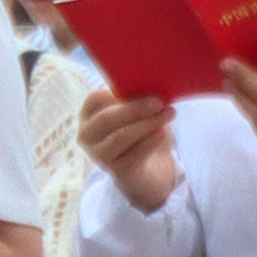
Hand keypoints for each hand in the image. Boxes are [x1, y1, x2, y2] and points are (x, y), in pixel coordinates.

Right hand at [80, 89, 182, 211]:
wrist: (148, 171)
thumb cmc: (141, 134)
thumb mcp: (137, 113)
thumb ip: (136, 100)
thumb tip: (151, 85)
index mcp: (89, 116)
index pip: (94, 99)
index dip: (115, 92)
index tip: (141, 86)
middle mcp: (87, 135)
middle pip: (106, 119)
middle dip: (134, 109)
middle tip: (159, 102)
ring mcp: (99, 155)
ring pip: (120, 137)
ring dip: (147, 124)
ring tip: (169, 114)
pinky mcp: (116, 171)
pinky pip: (134, 155)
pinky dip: (150, 142)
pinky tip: (163, 133)